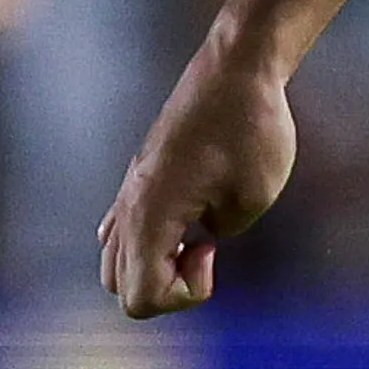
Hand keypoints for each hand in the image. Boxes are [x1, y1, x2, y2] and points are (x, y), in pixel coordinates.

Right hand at [98, 42, 298, 316]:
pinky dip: (147, 243)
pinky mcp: (139, 176)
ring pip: (114, 261)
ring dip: (154, 265)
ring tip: (193, 239)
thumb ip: (218, 234)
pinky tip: (183, 221)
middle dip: (167, 286)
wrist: (237, 69)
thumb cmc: (252, 131)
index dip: (183, 295)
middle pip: (120, 287)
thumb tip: (198, 233)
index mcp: (149, 215)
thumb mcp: (253, 199)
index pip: (139, 298)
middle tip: (204, 249)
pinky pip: (120, 230)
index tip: (211, 250)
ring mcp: (129, 189)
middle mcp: (128, 206)